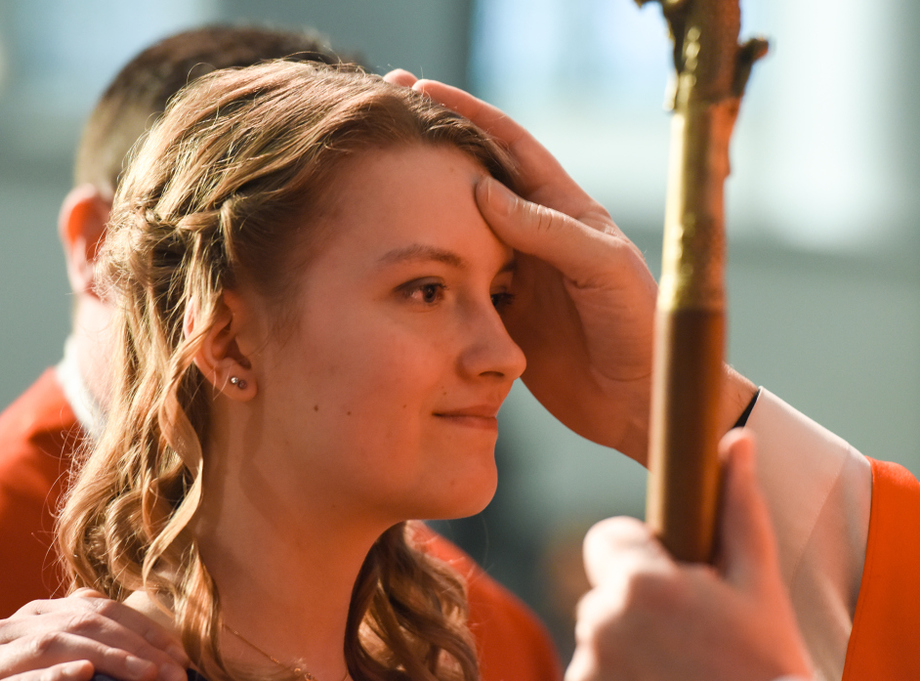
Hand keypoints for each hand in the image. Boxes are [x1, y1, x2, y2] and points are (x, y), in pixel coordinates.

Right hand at [0, 589, 188, 680]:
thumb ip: (98, 649)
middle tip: (175, 675)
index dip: (147, 631)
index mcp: (43, 612)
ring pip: (59, 642)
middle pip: (88, 623)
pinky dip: (54, 674)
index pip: (105, 610)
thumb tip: (164, 658)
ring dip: (110, 658)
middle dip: (138, 648)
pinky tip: (84, 673)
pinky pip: (21, 676)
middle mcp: (19, 621)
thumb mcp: (64, 662)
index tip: (182, 658)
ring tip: (146, 675)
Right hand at [386, 70, 657, 461]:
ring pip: (461, 234)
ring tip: (379, 188)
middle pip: (477, 182)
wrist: (641, 402)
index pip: (511, 148)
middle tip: (386, 127)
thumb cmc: (639, 328)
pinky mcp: (503, 317)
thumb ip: (548, 230)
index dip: (468, 114)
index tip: (421, 90)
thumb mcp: (602, 268)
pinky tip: (399, 263)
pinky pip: (459, 286)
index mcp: (566, 211)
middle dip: (435, 153)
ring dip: (425, 213)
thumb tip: (483, 191)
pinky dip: (431, 272)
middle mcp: (537, 237)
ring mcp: (517, 277)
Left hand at [566, 430, 812, 680]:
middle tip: (688, 634)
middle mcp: (601, 622)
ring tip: (677, 665)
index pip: (606, 537)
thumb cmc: (766, 661)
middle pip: (604, 589)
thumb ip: (737, 508)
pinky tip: (658, 680)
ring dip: (626, 643)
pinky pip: (588, 672)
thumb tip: (736, 439)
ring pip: (597, 633)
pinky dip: (615, 675)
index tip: (673, 581)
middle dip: (636, 603)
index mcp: (639, 583)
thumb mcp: (758, 583)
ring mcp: (589, 666)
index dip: (640, 556)